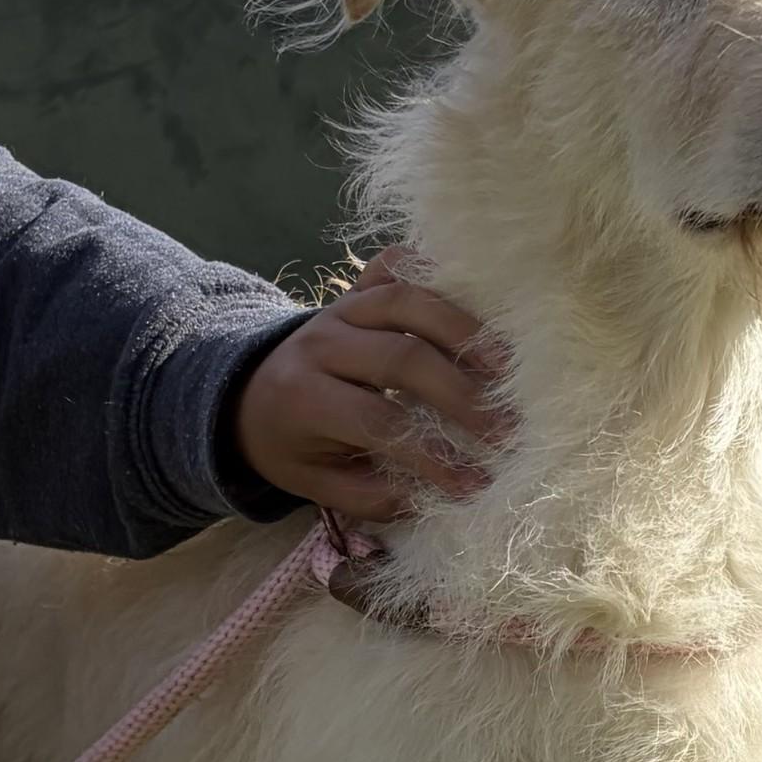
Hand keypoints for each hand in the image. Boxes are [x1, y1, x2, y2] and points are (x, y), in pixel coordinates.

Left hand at [232, 250, 509, 521]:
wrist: (252, 393)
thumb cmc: (294, 446)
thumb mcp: (317, 484)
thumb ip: (372, 495)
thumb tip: (439, 495)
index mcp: (304, 398)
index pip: (378, 421)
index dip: (431, 453)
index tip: (476, 482)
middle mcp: (321, 343)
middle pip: (401, 356)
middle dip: (461, 395)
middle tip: (508, 428)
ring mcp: (341, 306)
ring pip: (407, 301)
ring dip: (465, 331)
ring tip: (509, 367)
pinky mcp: (356, 286)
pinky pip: (396, 266)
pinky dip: (435, 271)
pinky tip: (476, 300)